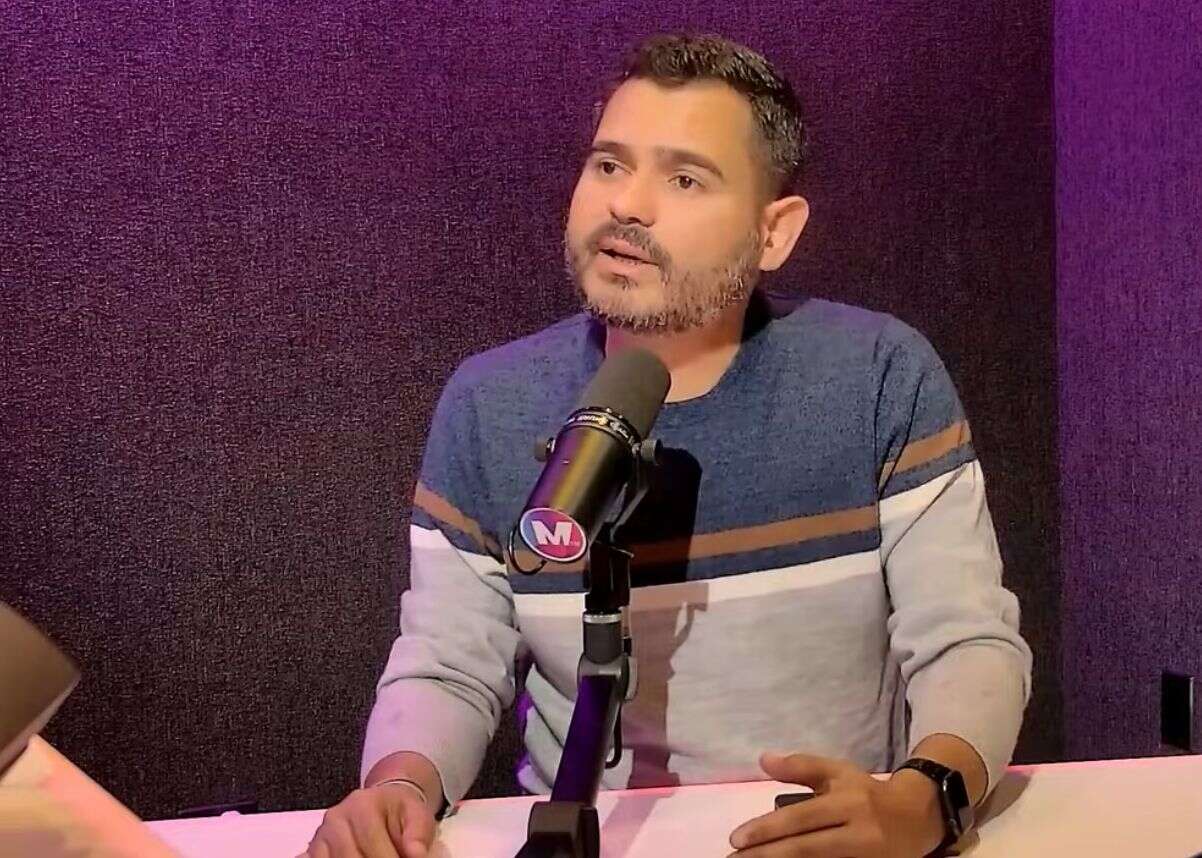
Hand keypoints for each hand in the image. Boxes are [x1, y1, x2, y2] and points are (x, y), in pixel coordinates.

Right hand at [301, 782, 436, 857]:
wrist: (382, 802)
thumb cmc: (399, 811)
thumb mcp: (417, 814)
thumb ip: (418, 834)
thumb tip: (415, 855)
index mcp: (362, 805)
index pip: (372, 844)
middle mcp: (336, 818)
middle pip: (352, 857)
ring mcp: (322, 834)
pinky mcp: (315, 848)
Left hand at [727, 752, 943, 857]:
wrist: (916, 818)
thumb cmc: (867, 793)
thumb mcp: (837, 772)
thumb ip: (801, 766)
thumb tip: (763, 759)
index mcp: (847, 802)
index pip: (800, 818)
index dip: (767, 829)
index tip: (736, 838)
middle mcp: (858, 832)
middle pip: (805, 848)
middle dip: (766, 856)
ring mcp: (866, 857)